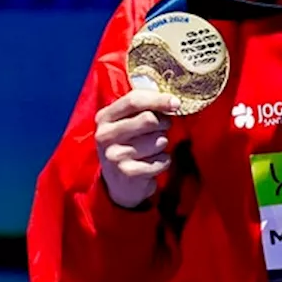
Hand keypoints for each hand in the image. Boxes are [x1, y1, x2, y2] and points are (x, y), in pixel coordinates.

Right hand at [95, 90, 178, 208]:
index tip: (176, 103)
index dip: (159, 99)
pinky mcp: (127, 173)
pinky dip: (164, 161)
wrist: (120, 182)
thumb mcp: (130, 121)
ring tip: (153, 148)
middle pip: (149, 119)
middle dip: (164, 123)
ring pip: (159, 141)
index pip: (134, 100)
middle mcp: (105, 135)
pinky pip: (162, 160)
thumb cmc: (131, 143)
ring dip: (163, 144)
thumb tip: (174, 103)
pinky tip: (152, 162)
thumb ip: (146, 107)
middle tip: (162, 129)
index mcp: (105, 117)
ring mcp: (114, 155)